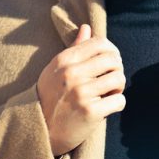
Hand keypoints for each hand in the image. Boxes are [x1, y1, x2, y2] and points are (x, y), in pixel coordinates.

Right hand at [37, 24, 125, 155]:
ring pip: (119, 79)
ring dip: (118, 88)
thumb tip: (87, 27)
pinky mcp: (89, 112)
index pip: (100, 43)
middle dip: (117, 69)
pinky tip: (107, 107)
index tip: (109, 64)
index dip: (111, 52)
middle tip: (111, 81)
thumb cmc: (50, 97)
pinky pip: (119, 100)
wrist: (39, 131)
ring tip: (109, 94)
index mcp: (64, 60)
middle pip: (113, 59)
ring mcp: (80, 93)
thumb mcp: (55, 70)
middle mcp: (71, 74)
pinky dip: (117, 104)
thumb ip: (74, 49)